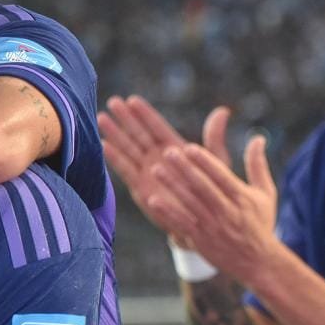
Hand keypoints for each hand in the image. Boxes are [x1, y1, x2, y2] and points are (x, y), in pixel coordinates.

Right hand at [97, 96, 230, 240]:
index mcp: (174, 149)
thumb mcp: (215, 163)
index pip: (157, 127)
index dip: (145, 114)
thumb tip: (222, 111)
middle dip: (125, 119)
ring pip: (129, 149)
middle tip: (112, 101)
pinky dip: (115, 158)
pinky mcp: (141, 189)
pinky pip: (126, 171)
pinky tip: (103, 145)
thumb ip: (213, 139)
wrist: (203, 225)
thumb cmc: (211, 193)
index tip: (132, 100)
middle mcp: (158, 159)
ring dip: (115, 134)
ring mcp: (148, 173)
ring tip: (101, 118)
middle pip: (139, 134)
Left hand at [146, 136, 278, 283]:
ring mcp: (213, 226)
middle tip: (168, 152)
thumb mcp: (265, 194)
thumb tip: (258, 137)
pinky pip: (181, 224)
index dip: (205, 161)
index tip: (189, 147)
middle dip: (185, 169)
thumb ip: (257, 165)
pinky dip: (167, 213)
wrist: (259, 263)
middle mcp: (227, 211)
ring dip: (172, 186)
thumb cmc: (260, 223)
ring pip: (190, 203)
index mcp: (241, 197)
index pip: (221, 176)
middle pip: (203, 187)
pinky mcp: (201, 240)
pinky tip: (152, 201)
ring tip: (156, 170)